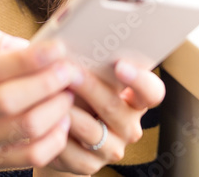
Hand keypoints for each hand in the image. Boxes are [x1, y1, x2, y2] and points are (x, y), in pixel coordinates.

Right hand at [0, 28, 81, 175]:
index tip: (56, 48)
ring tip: (67, 92)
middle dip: (46, 83)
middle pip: (9, 100)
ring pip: (25, 128)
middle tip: (68, 71)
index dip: (28, 58)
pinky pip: (32, 156)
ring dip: (56, 108)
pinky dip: (55, 138)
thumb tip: (22, 44)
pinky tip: (62, 120)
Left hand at [44, 60, 164, 174]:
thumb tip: (75, 35)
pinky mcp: (90, 165)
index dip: (140, 80)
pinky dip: (58, 136)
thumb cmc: (73, 92)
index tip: (120, 65)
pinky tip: (46, 122)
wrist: (57, 130)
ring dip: (70, 112)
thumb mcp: (86, 74)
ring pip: (93, 131)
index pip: (152, 92)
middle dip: (90, 88)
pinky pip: (74, 154)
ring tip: (51, 95)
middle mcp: (129, 125)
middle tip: (70, 72)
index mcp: (135, 99)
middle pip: (115, 108)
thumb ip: (90, 61)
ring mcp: (112, 148)